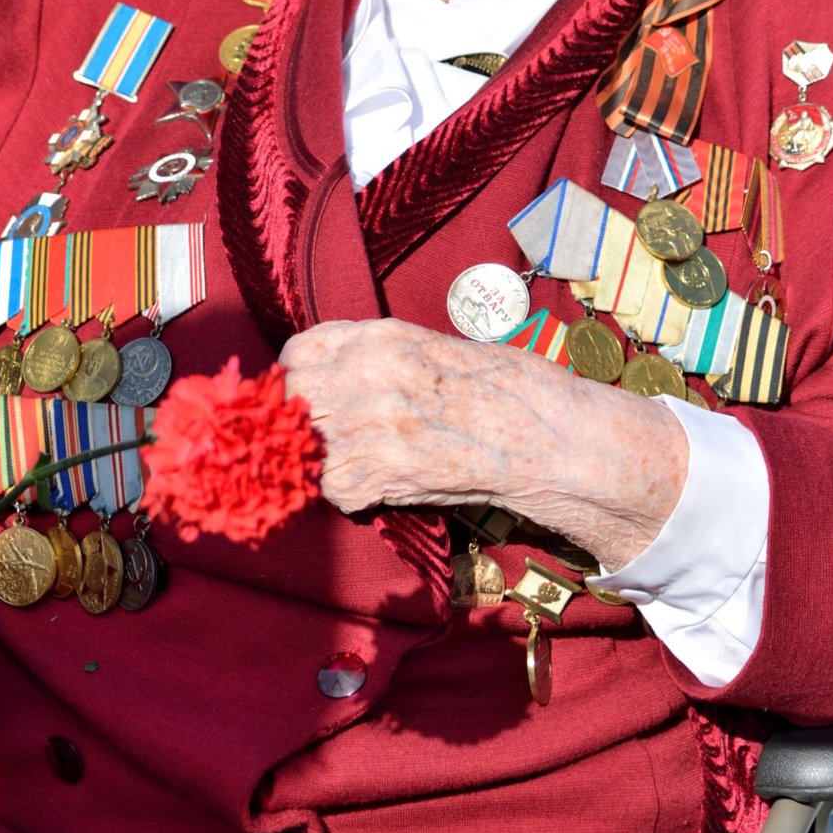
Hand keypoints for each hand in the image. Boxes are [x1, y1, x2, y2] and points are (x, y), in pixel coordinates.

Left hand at [279, 318, 686, 567]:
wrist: (542, 432)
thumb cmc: (497, 385)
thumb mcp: (428, 347)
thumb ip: (373, 355)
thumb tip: (326, 374)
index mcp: (379, 337)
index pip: (296, 355)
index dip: (299, 380)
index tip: (311, 398)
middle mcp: (366, 374)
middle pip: (290, 400)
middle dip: (300, 422)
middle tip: (328, 438)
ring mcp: (370, 425)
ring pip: (303, 447)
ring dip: (323, 460)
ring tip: (357, 462)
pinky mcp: (380, 474)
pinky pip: (333, 489)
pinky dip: (351, 494)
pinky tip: (380, 485)